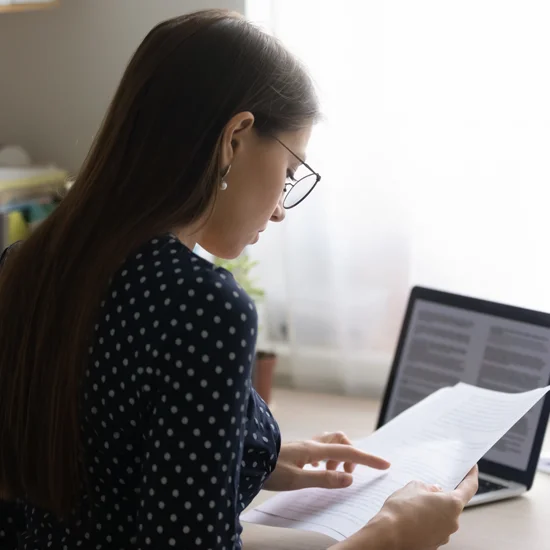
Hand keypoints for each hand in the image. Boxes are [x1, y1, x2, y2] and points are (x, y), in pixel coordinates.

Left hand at [263, 431, 389, 491]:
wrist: (250, 461)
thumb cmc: (270, 471)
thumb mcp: (298, 480)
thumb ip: (324, 479)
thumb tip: (349, 478)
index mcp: (314, 449)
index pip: (348, 453)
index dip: (368, 459)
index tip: (385, 465)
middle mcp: (311, 443)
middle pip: (341, 440)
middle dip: (351, 455)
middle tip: (347, 474)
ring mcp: (304, 445)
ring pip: (330, 443)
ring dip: (338, 457)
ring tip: (331, 475)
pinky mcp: (298, 450)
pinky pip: (320, 449)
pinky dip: (327, 458)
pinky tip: (319, 470)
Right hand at [345, 465, 478, 549]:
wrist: (388, 535)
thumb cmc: (401, 510)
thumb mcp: (414, 487)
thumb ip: (428, 487)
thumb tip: (434, 491)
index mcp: (452, 504)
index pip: (469, 488)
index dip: (471, 475)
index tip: (472, 468)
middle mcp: (452, 522)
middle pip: (451, 505)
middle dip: (440, 497)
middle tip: (425, 490)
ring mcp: (443, 536)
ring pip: (441, 517)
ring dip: (431, 510)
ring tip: (411, 505)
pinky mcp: (433, 545)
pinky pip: (432, 529)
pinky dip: (424, 522)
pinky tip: (410, 517)